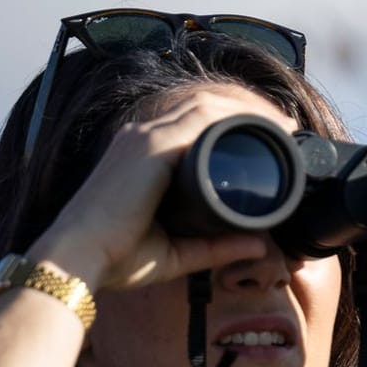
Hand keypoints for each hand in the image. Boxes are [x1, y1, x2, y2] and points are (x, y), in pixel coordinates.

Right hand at [27, 88, 269, 291]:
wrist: (79, 260)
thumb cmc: (117, 258)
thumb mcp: (177, 253)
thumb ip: (216, 247)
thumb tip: (258, 246)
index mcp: (144, 155)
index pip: (195, 123)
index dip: (234, 122)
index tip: (273, 136)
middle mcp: (143, 138)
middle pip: (206, 107)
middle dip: (249, 111)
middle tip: (287, 126)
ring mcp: (145, 137)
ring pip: (207, 106)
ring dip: (249, 109)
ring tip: (283, 124)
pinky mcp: (150, 146)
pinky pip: (201, 118)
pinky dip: (234, 116)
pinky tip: (262, 123)